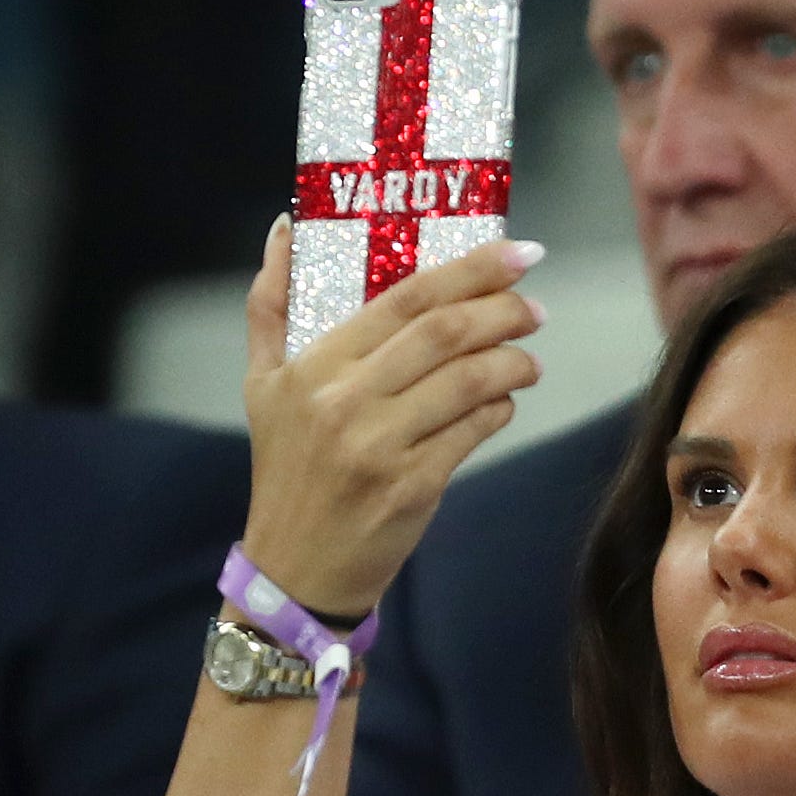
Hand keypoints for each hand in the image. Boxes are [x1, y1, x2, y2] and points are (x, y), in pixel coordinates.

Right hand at [235, 225, 544, 620]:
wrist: (294, 569)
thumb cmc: (285, 470)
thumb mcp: (261, 384)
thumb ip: (270, 305)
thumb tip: (286, 226)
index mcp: (315, 367)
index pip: (405, 299)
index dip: (470, 270)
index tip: (517, 254)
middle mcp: (346, 401)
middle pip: (444, 333)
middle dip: (503, 310)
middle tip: (534, 307)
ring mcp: (381, 446)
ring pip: (468, 382)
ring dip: (512, 362)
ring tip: (529, 357)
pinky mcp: (413, 487)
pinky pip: (473, 432)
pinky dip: (500, 410)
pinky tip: (506, 402)